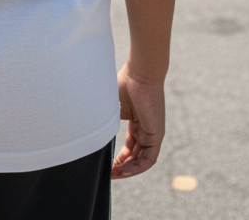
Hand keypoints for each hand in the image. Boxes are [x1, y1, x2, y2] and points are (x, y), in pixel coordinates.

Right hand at [112, 64, 165, 178]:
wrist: (140, 74)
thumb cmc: (125, 84)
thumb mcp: (112, 108)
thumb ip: (106, 123)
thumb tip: (91, 136)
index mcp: (135, 120)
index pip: (129, 146)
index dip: (118, 157)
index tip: (107, 165)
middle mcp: (144, 128)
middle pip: (135, 155)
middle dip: (122, 167)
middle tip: (109, 173)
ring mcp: (152, 132)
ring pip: (142, 160)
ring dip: (128, 170)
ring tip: (114, 174)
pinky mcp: (157, 134)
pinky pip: (149, 158)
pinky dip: (137, 167)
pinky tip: (124, 170)